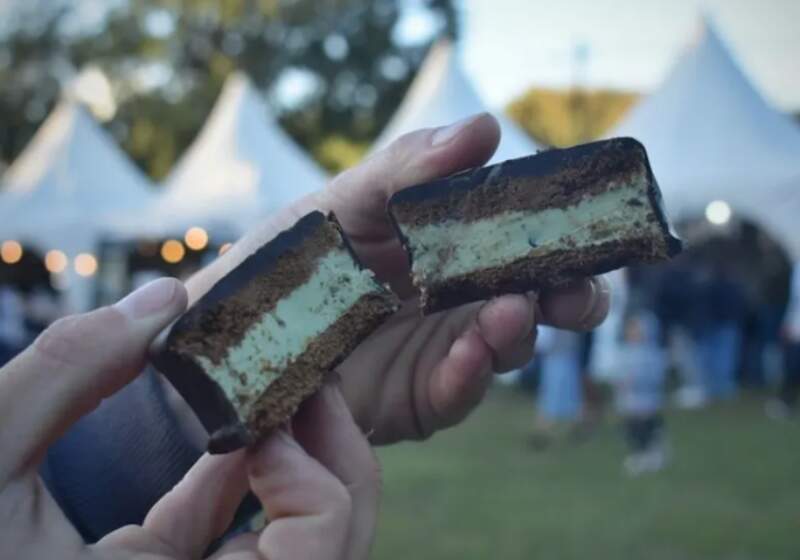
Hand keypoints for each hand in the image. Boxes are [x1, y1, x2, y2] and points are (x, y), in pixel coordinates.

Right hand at [0, 279, 378, 559]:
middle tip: (311, 380)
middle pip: (334, 547)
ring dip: (302, 462)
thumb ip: (63, 376)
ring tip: (278, 388)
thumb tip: (163, 296)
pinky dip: (246, 477)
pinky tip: (232, 425)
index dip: (316, 485)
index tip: (264, 421)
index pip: (315, 558)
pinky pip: (235, 537)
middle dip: (338, 459)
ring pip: (303, 544)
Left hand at [190, 113, 609, 443]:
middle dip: (571, 294)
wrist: (229, 340)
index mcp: (450, 243)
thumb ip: (405, 170)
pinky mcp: (422, 397)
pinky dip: (471, 374)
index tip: (584, 222)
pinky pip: (461, 390)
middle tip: (574, 289)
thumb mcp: (339, 204)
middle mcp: (459, 296)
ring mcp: (444, 349)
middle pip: (541, 296)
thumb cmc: (287, 260)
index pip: (524, 234)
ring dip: (520, 328)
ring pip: (511, 344)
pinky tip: (468, 356)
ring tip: (511, 310)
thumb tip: (485, 127)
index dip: (562, 230)